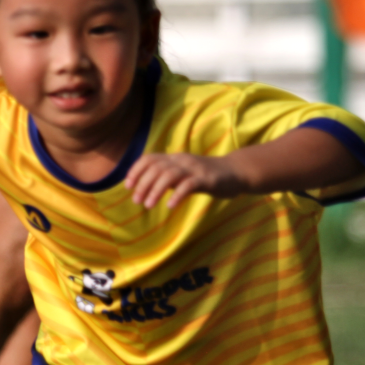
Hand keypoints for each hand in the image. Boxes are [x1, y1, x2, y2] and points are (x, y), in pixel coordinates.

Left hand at [125, 153, 244, 208]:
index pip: (149, 158)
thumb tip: (144, 187)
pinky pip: (189, 185)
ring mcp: (195, 169)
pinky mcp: (207, 179)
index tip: (128, 185)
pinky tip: (169, 206)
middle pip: (156, 168)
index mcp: (174, 158)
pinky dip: (177, 195)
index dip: (136, 170)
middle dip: (143, 184)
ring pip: (169, 175)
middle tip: (136, 201)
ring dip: (155, 190)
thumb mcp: (183, 173)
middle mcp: (182, 160)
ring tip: (148, 205)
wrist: (236, 172)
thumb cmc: (205, 175)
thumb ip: (166, 176)